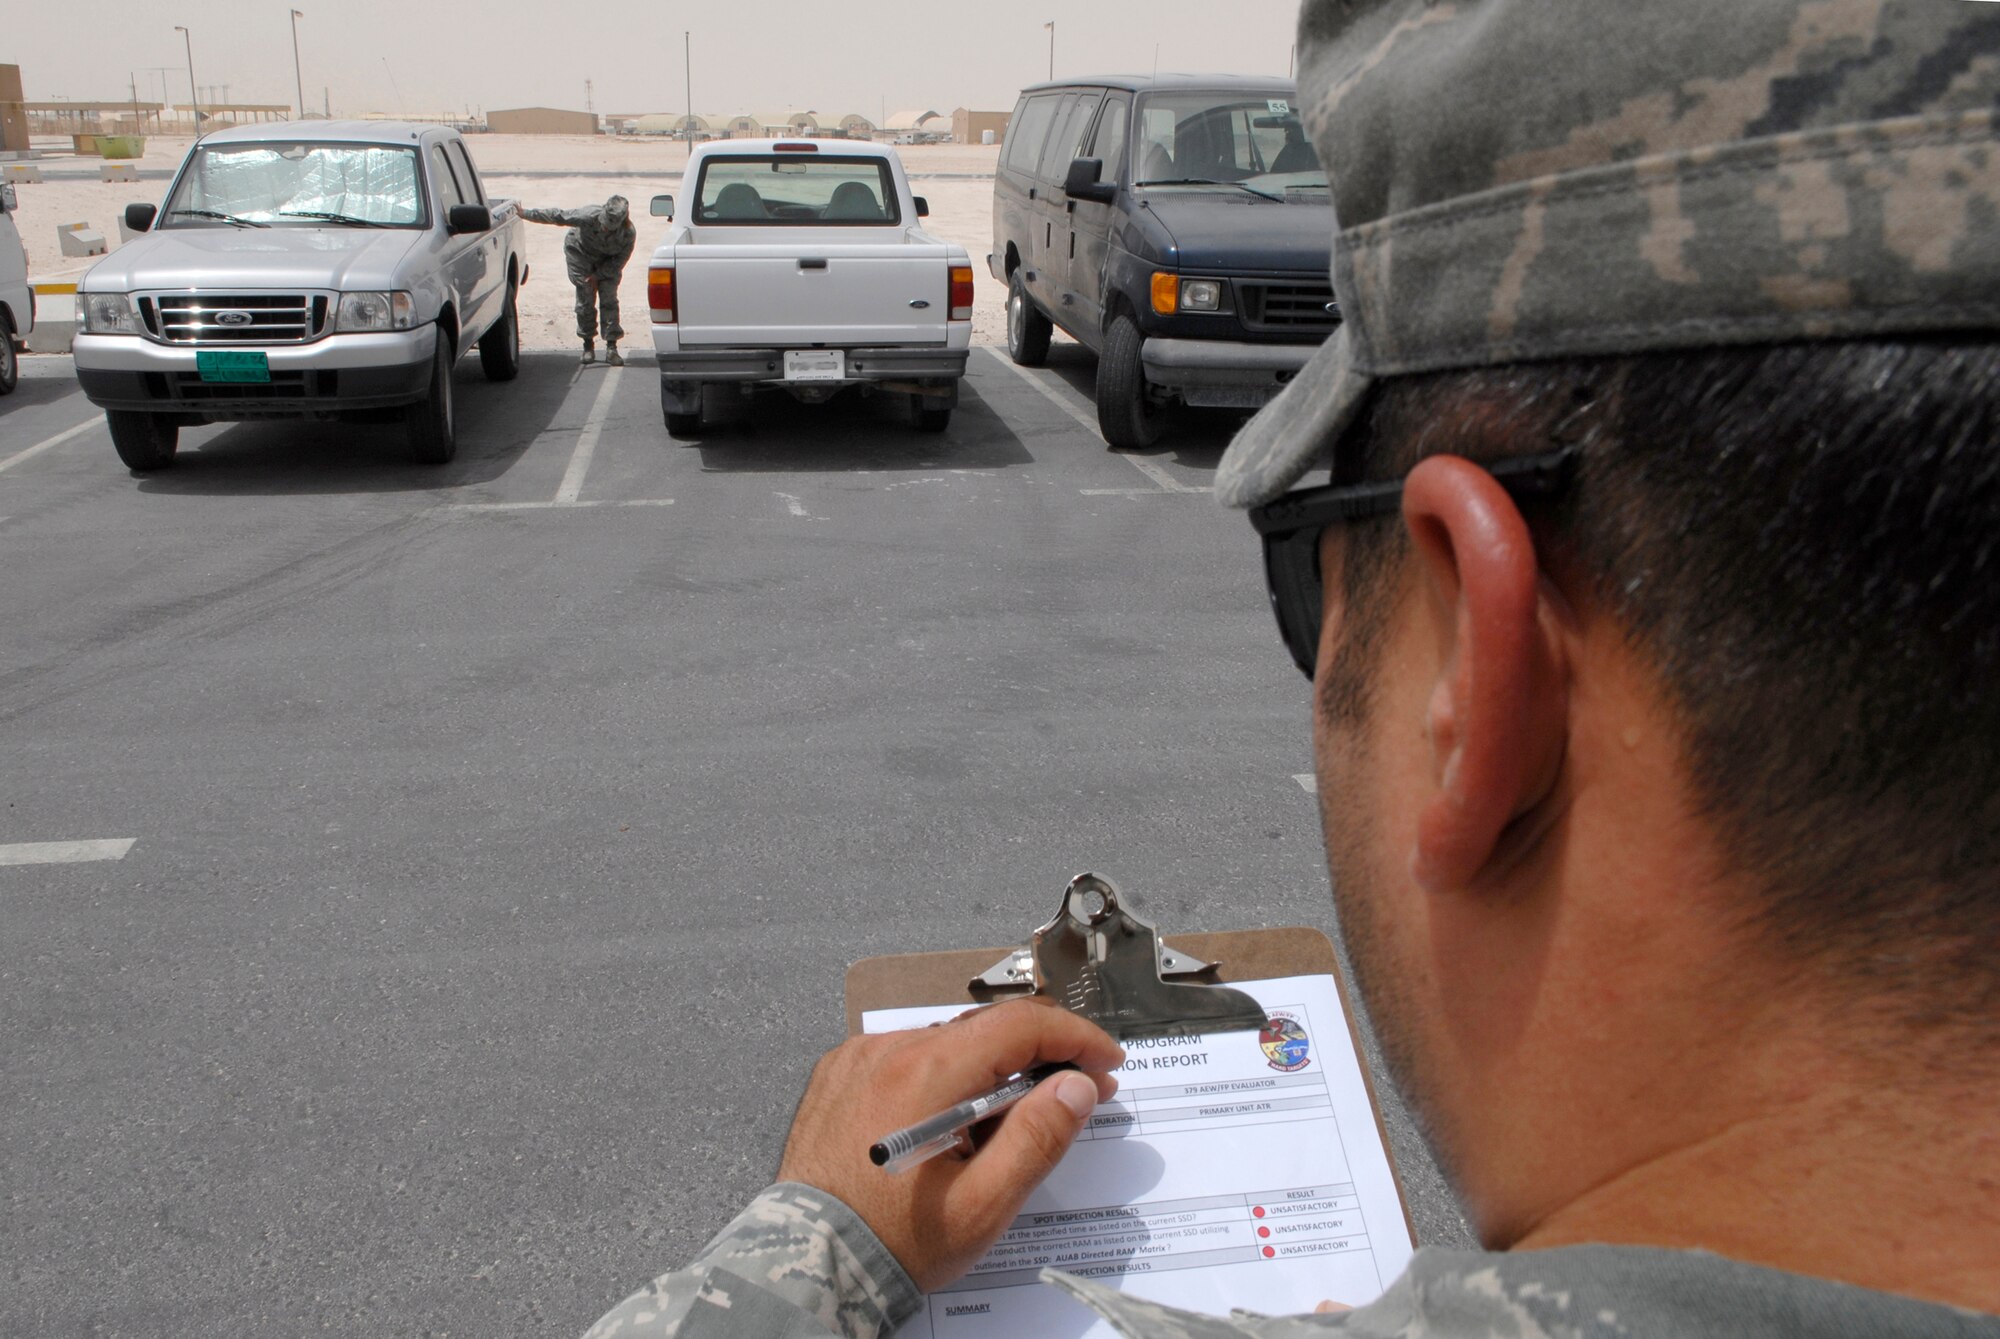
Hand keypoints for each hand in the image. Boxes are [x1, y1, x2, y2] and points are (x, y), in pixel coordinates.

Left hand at [778, 999, 1123, 1290]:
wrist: (810, 1263)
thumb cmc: (892, 1242)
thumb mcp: (982, 1205)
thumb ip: (1035, 1140)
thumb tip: (1075, 1088)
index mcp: (925, 1075)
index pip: (1020, 1026)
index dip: (1074, 1038)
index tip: (1104, 1061)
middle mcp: (888, 1053)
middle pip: (987, 1030)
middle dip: (1041, 1055)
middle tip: (1076, 1091)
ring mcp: (860, 1059)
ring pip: (950, 1042)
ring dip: (992, 1068)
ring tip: (1013, 1119)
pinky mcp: (843, 1074)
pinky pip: (910, 1056)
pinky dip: (945, 1075)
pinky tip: (956, 1118)